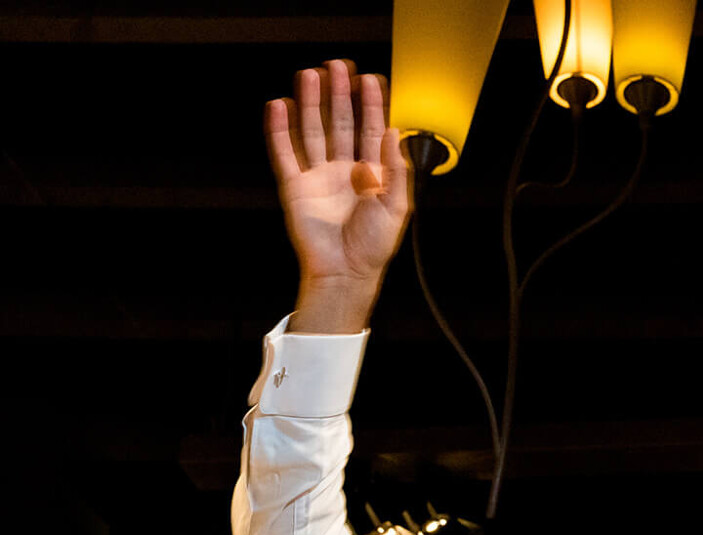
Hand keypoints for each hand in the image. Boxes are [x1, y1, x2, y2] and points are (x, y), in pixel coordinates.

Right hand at [265, 61, 411, 302]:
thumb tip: (395, 132)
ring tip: (309, 75)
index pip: (372, 130)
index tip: (371, 79)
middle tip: (337, 66)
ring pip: (313, 131)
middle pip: (340, 123)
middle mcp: (344, 169)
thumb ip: (396, 168)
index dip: (371, 104)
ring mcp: (318, 176)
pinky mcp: (295, 187)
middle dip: (339, 95)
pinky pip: (284, 153)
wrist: (346, 273)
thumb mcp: (396, 206)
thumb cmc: (374, 245)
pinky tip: (279, 106)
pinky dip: (279, 130)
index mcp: (372, 173)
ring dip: (311, 103)